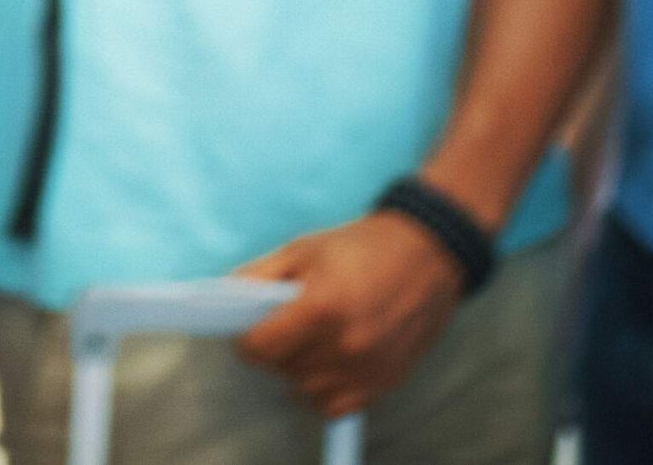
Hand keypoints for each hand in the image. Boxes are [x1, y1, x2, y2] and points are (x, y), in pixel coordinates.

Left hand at [234, 214, 465, 417]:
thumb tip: (226, 301)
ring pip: (305, 392)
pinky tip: (329, 362)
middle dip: (275, 349)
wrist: (427, 252)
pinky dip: (325, 390)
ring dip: (299, 371)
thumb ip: (258, 276)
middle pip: (281, 370)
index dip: (246, 339)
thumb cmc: (362, 246)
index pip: (259, 349)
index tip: (249, 329)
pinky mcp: (387, 380)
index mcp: (321, 307)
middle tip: (287, 324)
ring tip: (313, 340)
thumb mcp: (302, 249)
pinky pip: (335, 406)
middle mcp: (346, 344)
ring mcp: (369, 367)